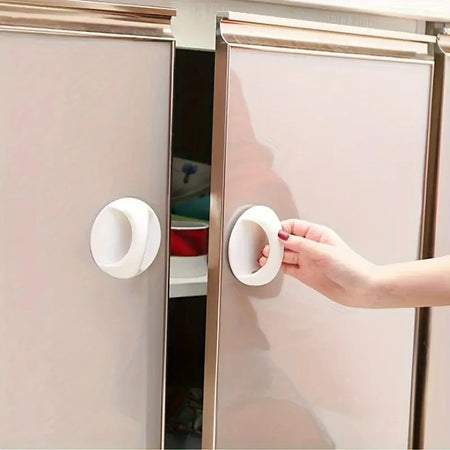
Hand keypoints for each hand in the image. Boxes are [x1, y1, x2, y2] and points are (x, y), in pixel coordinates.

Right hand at [258, 219, 376, 306]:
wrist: (363, 290)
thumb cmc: (351, 267)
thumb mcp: (323, 252)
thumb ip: (300, 244)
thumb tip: (281, 236)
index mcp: (317, 234)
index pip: (292, 226)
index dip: (279, 229)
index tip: (268, 233)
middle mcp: (311, 246)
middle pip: (286, 241)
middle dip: (273, 243)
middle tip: (263, 249)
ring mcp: (308, 260)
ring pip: (285, 255)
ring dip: (273, 256)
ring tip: (262, 258)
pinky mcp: (306, 274)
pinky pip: (287, 268)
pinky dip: (277, 267)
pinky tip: (270, 267)